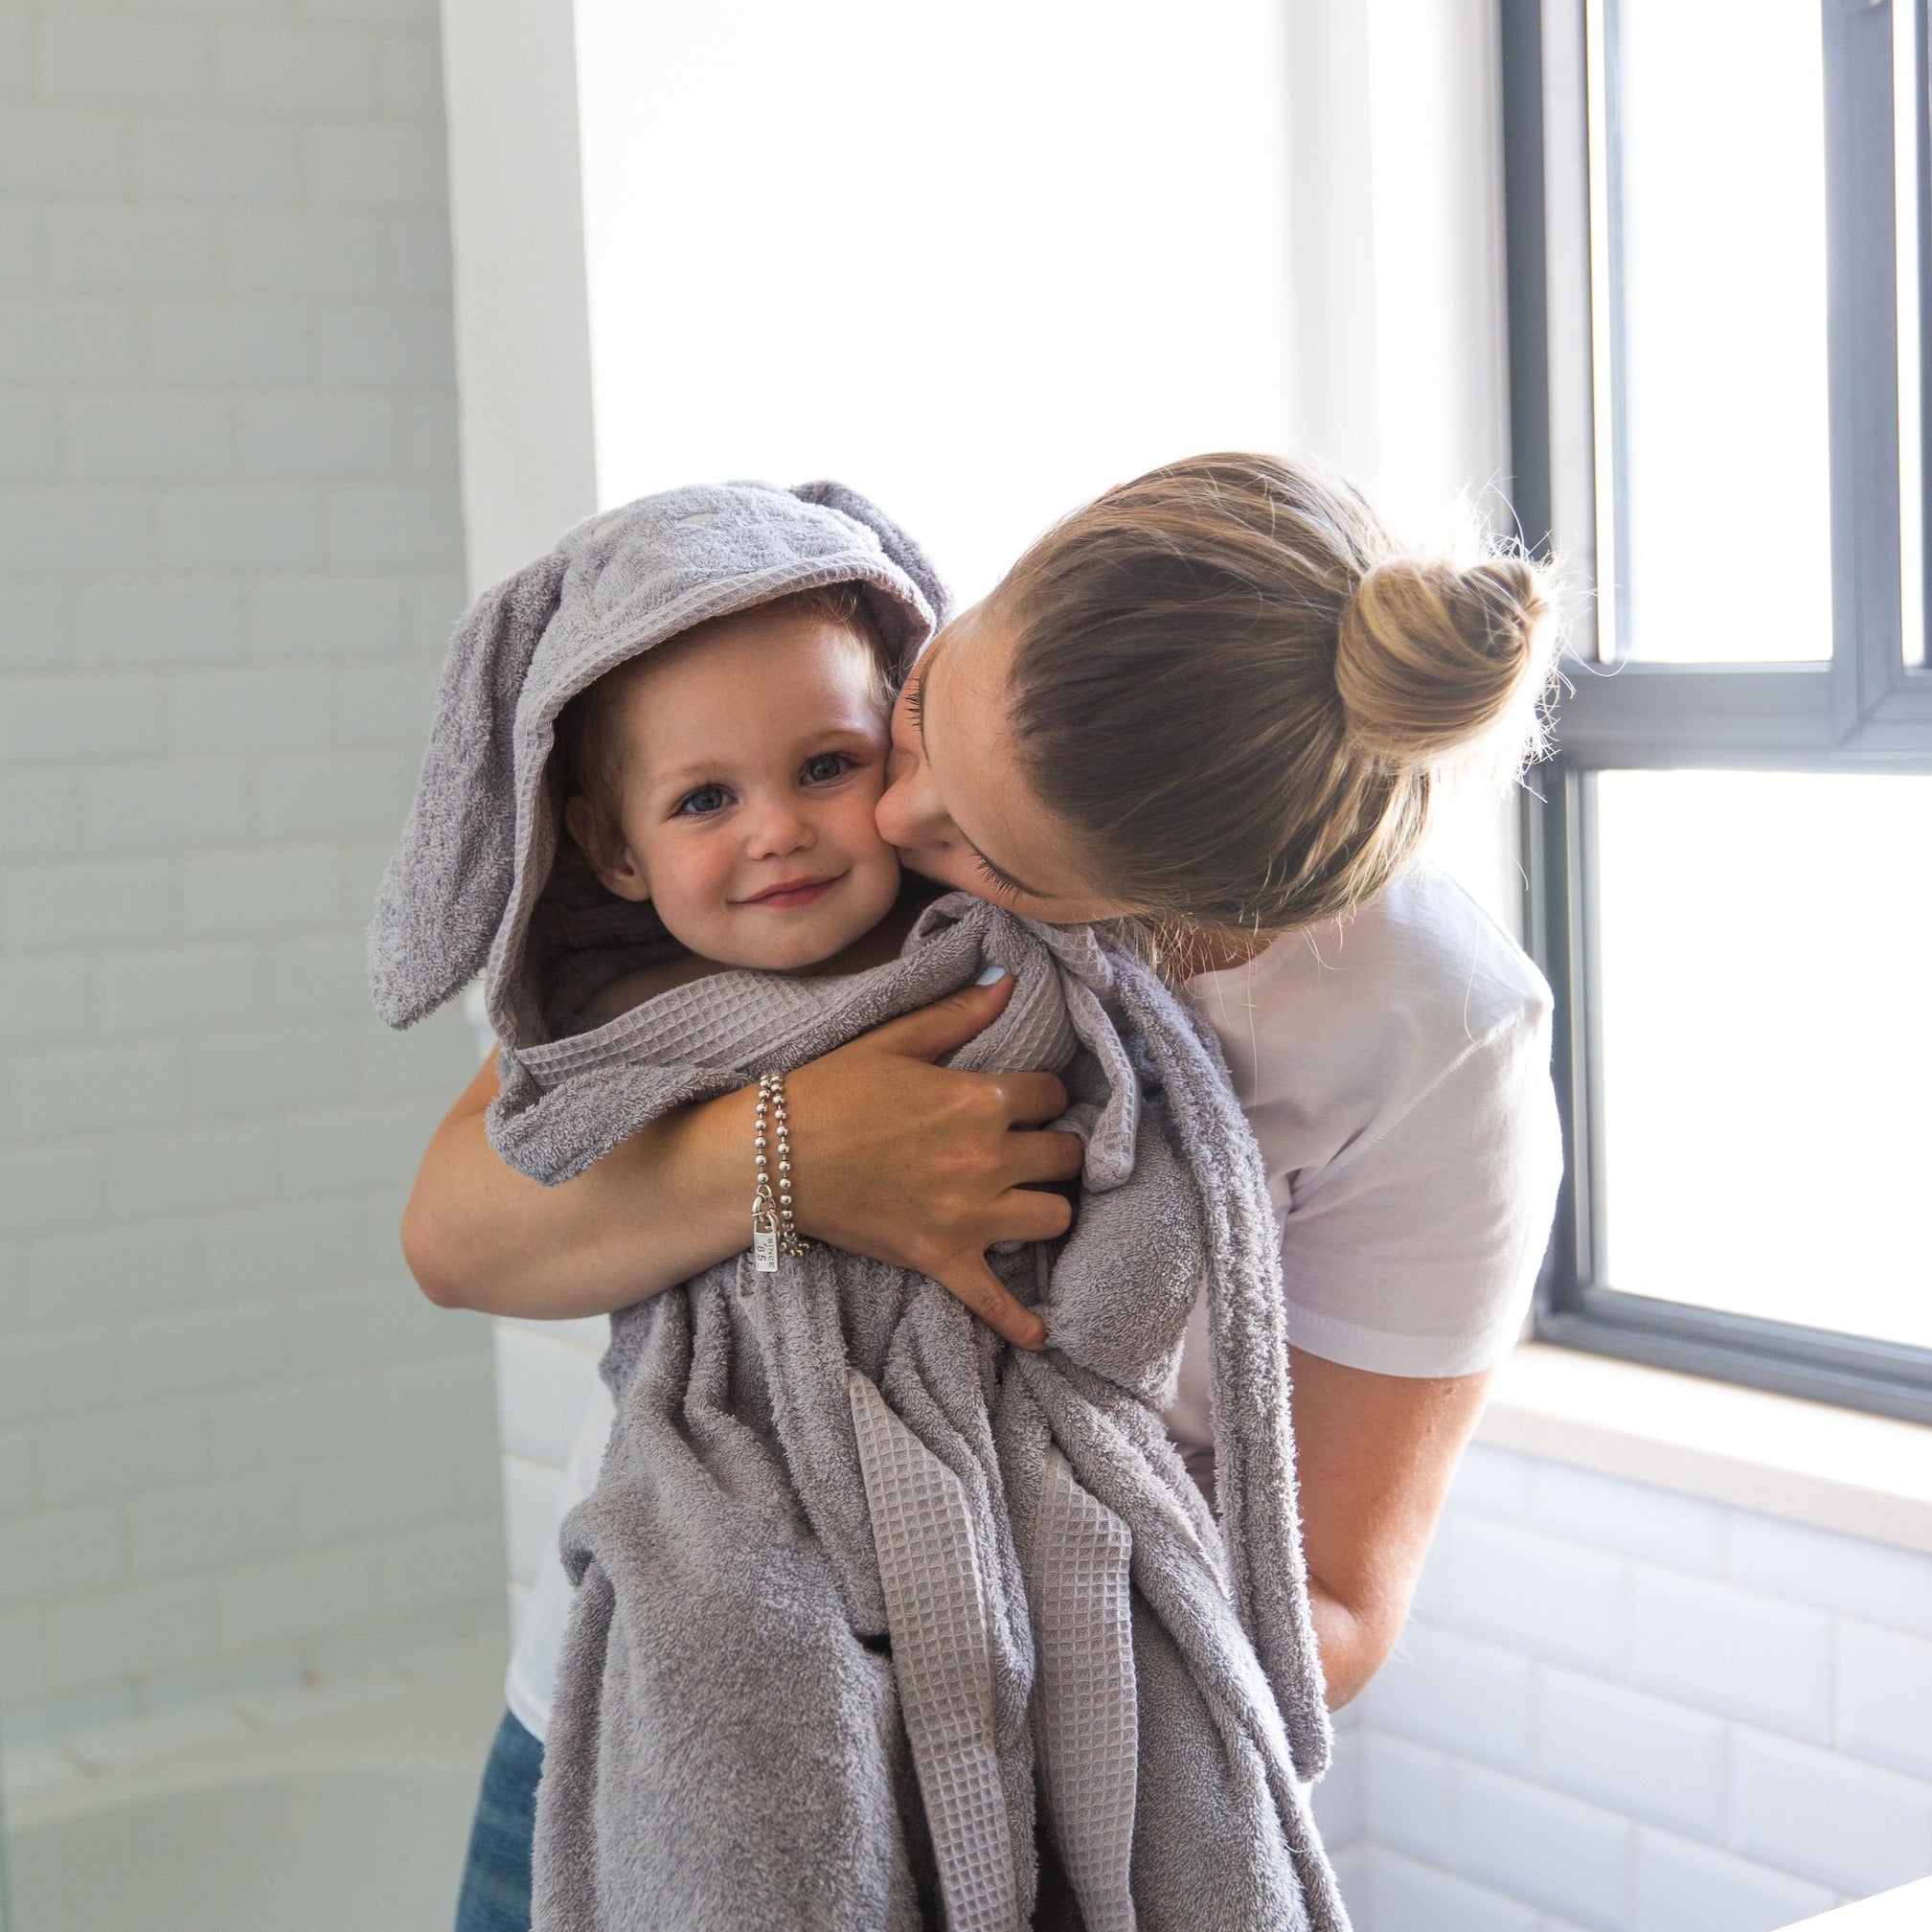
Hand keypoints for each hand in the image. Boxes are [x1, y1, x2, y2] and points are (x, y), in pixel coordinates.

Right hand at [785, 970, 1081, 1348]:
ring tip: (1028, 1200)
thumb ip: (958, 1014)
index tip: (1029, 1101)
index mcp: (980, 1100)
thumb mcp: (896, 1041)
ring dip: (1047, 1208)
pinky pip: (995, 1299)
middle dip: (1055, 1149)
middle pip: (1065, 1157)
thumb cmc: (829, 1090)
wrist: (772, 1156)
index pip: (1054, 1095)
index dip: (1044, 1096)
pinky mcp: (942, 1259)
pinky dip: (1020, 1321)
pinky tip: (1042, 1335)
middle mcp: (987, 1158)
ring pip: (1054, 1219)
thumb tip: (1010, 983)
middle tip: (1033, 1150)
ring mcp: (969, 1215)